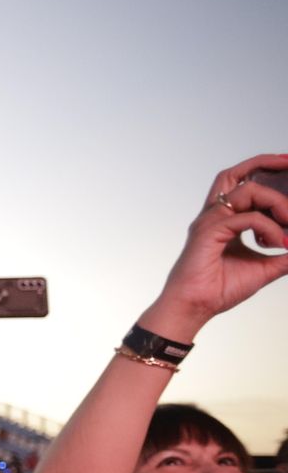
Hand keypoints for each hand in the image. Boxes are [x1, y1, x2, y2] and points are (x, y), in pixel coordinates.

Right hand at [152, 155, 287, 322]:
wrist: (195, 308)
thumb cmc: (218, 290)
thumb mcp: (264, 268)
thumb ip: (284, 256)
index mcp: (223, 222)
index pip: (242, 185)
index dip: (263, 170)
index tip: (287, 166)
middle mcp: (214, 217)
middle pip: (236, 175)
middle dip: (265, 163)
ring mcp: (210, 222)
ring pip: (247, 190)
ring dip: (276, 202)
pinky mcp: (210, 231)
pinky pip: (248, 218)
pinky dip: (269, 228)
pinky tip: (279, 244)